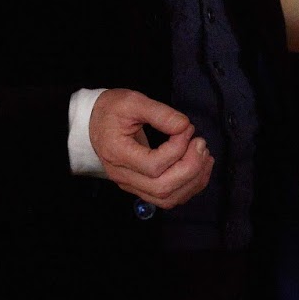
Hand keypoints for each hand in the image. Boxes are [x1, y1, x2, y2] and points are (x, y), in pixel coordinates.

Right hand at [88, 89, 213, 208]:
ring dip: (193, 180)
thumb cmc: (111, 110)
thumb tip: (185, 126)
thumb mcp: (132, 101)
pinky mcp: (141, 187)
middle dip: (190, 168)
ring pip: (167, 198)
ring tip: (205, 155)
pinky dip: (189, 186)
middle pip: (162, 188)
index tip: (187, 128)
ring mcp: (132, 185)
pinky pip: (168, 197)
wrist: (93, 123)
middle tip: (201, 144)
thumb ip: (160, 113)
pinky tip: (199, 167)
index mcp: (117, 153)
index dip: (177, 149)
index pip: (153, 165)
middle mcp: (123, 176)